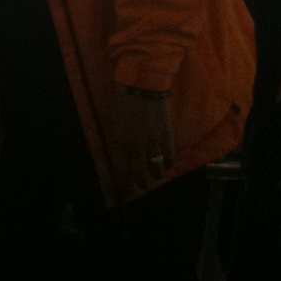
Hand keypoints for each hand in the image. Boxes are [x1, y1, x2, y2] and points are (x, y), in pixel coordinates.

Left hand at [105, 87, 175, 203]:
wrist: (141, 83)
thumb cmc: (121, 99)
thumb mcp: (111, 122)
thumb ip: (115, 141)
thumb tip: (117, 155)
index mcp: (119, 144)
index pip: (120, 173)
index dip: (121, 187)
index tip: (121, 196)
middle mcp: (135, 148)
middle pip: (138, 175)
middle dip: (138, 185)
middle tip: (139, 187)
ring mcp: (153, 143)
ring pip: (155, 169)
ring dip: (153, 176)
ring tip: (153, 179)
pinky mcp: (166, 136)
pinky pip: (169, 157)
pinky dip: (167, 164)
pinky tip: (165, 166)